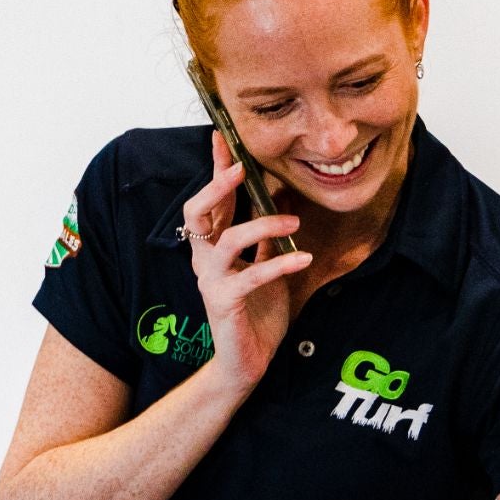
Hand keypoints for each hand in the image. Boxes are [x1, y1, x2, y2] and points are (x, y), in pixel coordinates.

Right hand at [180, 130, 313, 398]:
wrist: (246, 363)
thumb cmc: (258, 313)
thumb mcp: (268, 265)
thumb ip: (268, 236)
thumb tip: (282, 196)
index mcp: (214, 246)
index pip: (211, 199)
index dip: (216, 167)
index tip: (222, 137)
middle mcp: (205, 259)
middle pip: (197, 212)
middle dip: (218, 186)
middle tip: (242, 167)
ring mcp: (211, 280)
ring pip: (226, 239)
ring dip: (261, 224)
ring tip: (293, 221)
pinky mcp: (224, 302)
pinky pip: (251, 276)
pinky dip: (279, 263)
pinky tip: (302, 257)